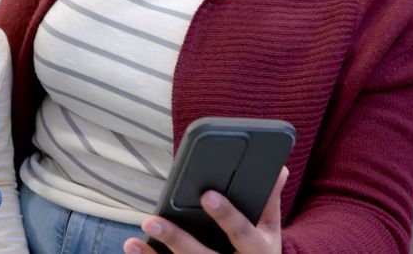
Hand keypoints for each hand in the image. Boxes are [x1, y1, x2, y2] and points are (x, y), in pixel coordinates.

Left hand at [123, 167, 288, 253]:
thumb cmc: (260, 253)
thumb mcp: (270, 231)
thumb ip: (270, 202)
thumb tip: (279, 168)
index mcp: (257, 251)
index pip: (242, 232)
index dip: (226, 215)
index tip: (207, 195)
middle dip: (177, 240)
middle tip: (153, 220)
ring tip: (133, 241)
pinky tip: (136, 248)